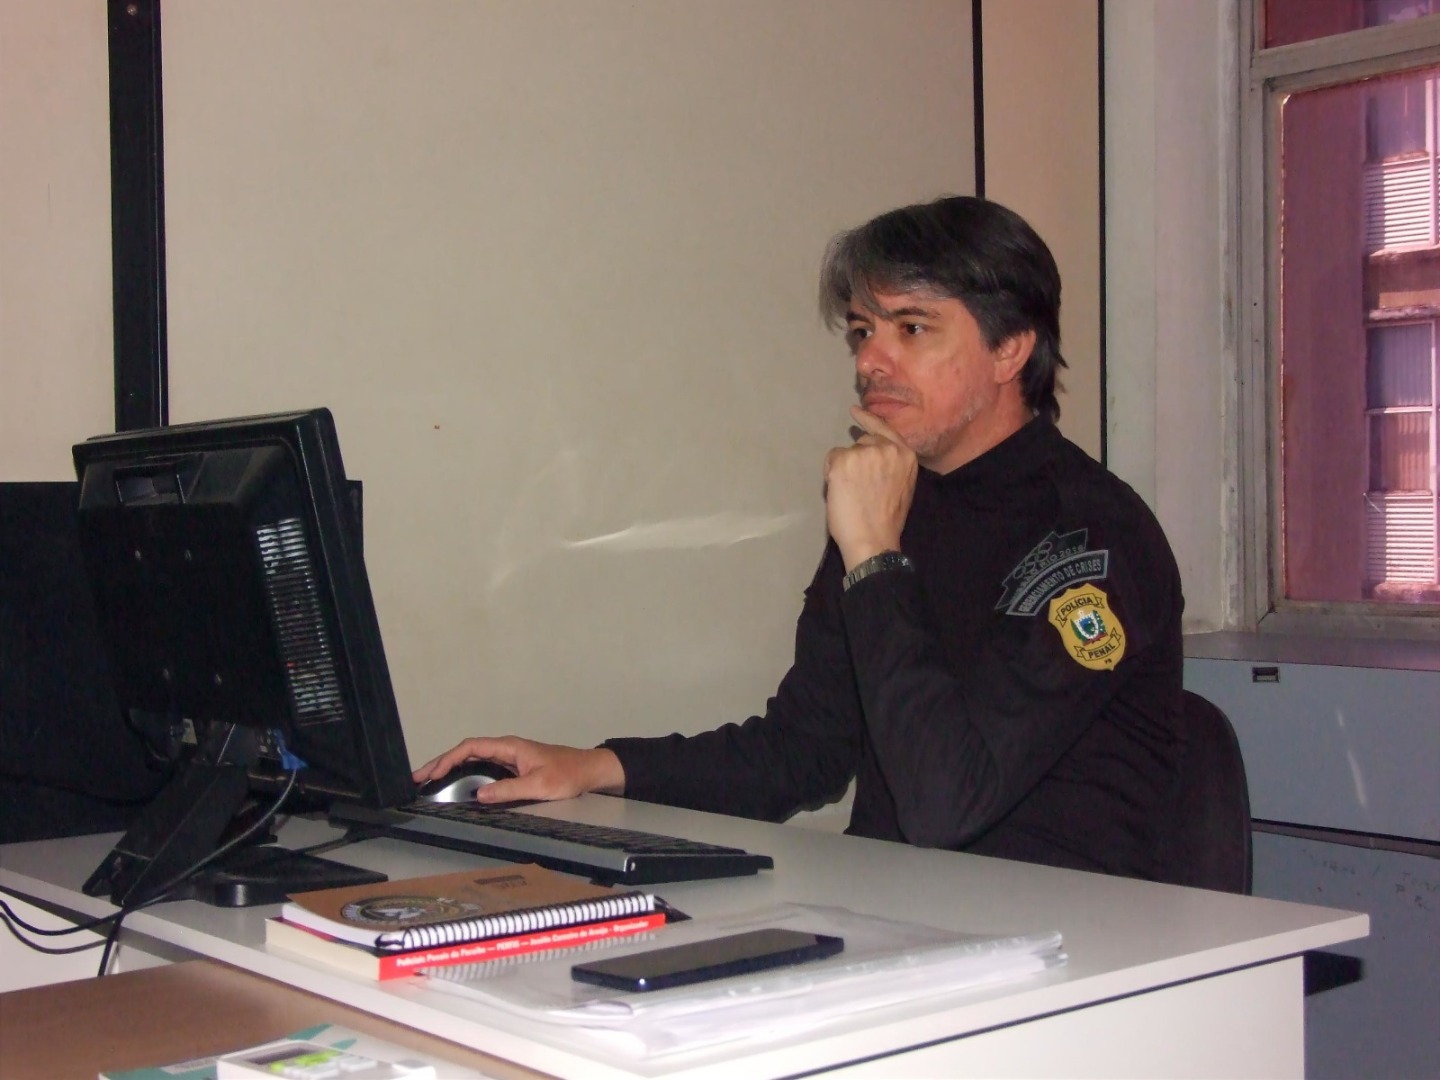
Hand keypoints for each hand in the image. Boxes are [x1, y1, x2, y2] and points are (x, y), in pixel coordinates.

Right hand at [411, 736, 625, 802]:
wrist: (589, 772)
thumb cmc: (568, 774)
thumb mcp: (539, 785)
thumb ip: (509, 790)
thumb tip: (478, 796)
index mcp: (510, 747)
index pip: (471, 747)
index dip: (448, 758)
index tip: (432, 772)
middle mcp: (506, 749)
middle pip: (466, 751)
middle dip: (441, 762)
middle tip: (418, 777)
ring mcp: (509, 758)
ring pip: (472, 759)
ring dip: (450, 768)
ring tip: (429, 780)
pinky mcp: (513, 768)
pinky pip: (482, 768)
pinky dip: (464, 774)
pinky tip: (455, 784)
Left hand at [823, 406, 917, 569]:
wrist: (874, 540)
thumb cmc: (886, 520)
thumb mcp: (901, 485)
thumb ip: (891, 466)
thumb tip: (871, 459)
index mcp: (906, 456)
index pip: (885, 429)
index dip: (868, 420)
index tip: (854, 411)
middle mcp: (887, 448)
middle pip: (862, 442)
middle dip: (857, 458)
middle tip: (859, 487)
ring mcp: (865, 453)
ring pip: (845, 451)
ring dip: (844, 468)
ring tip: (852, 493)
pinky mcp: (844, 460)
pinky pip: (831, 459)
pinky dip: (831, 473)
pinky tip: (841, 491)